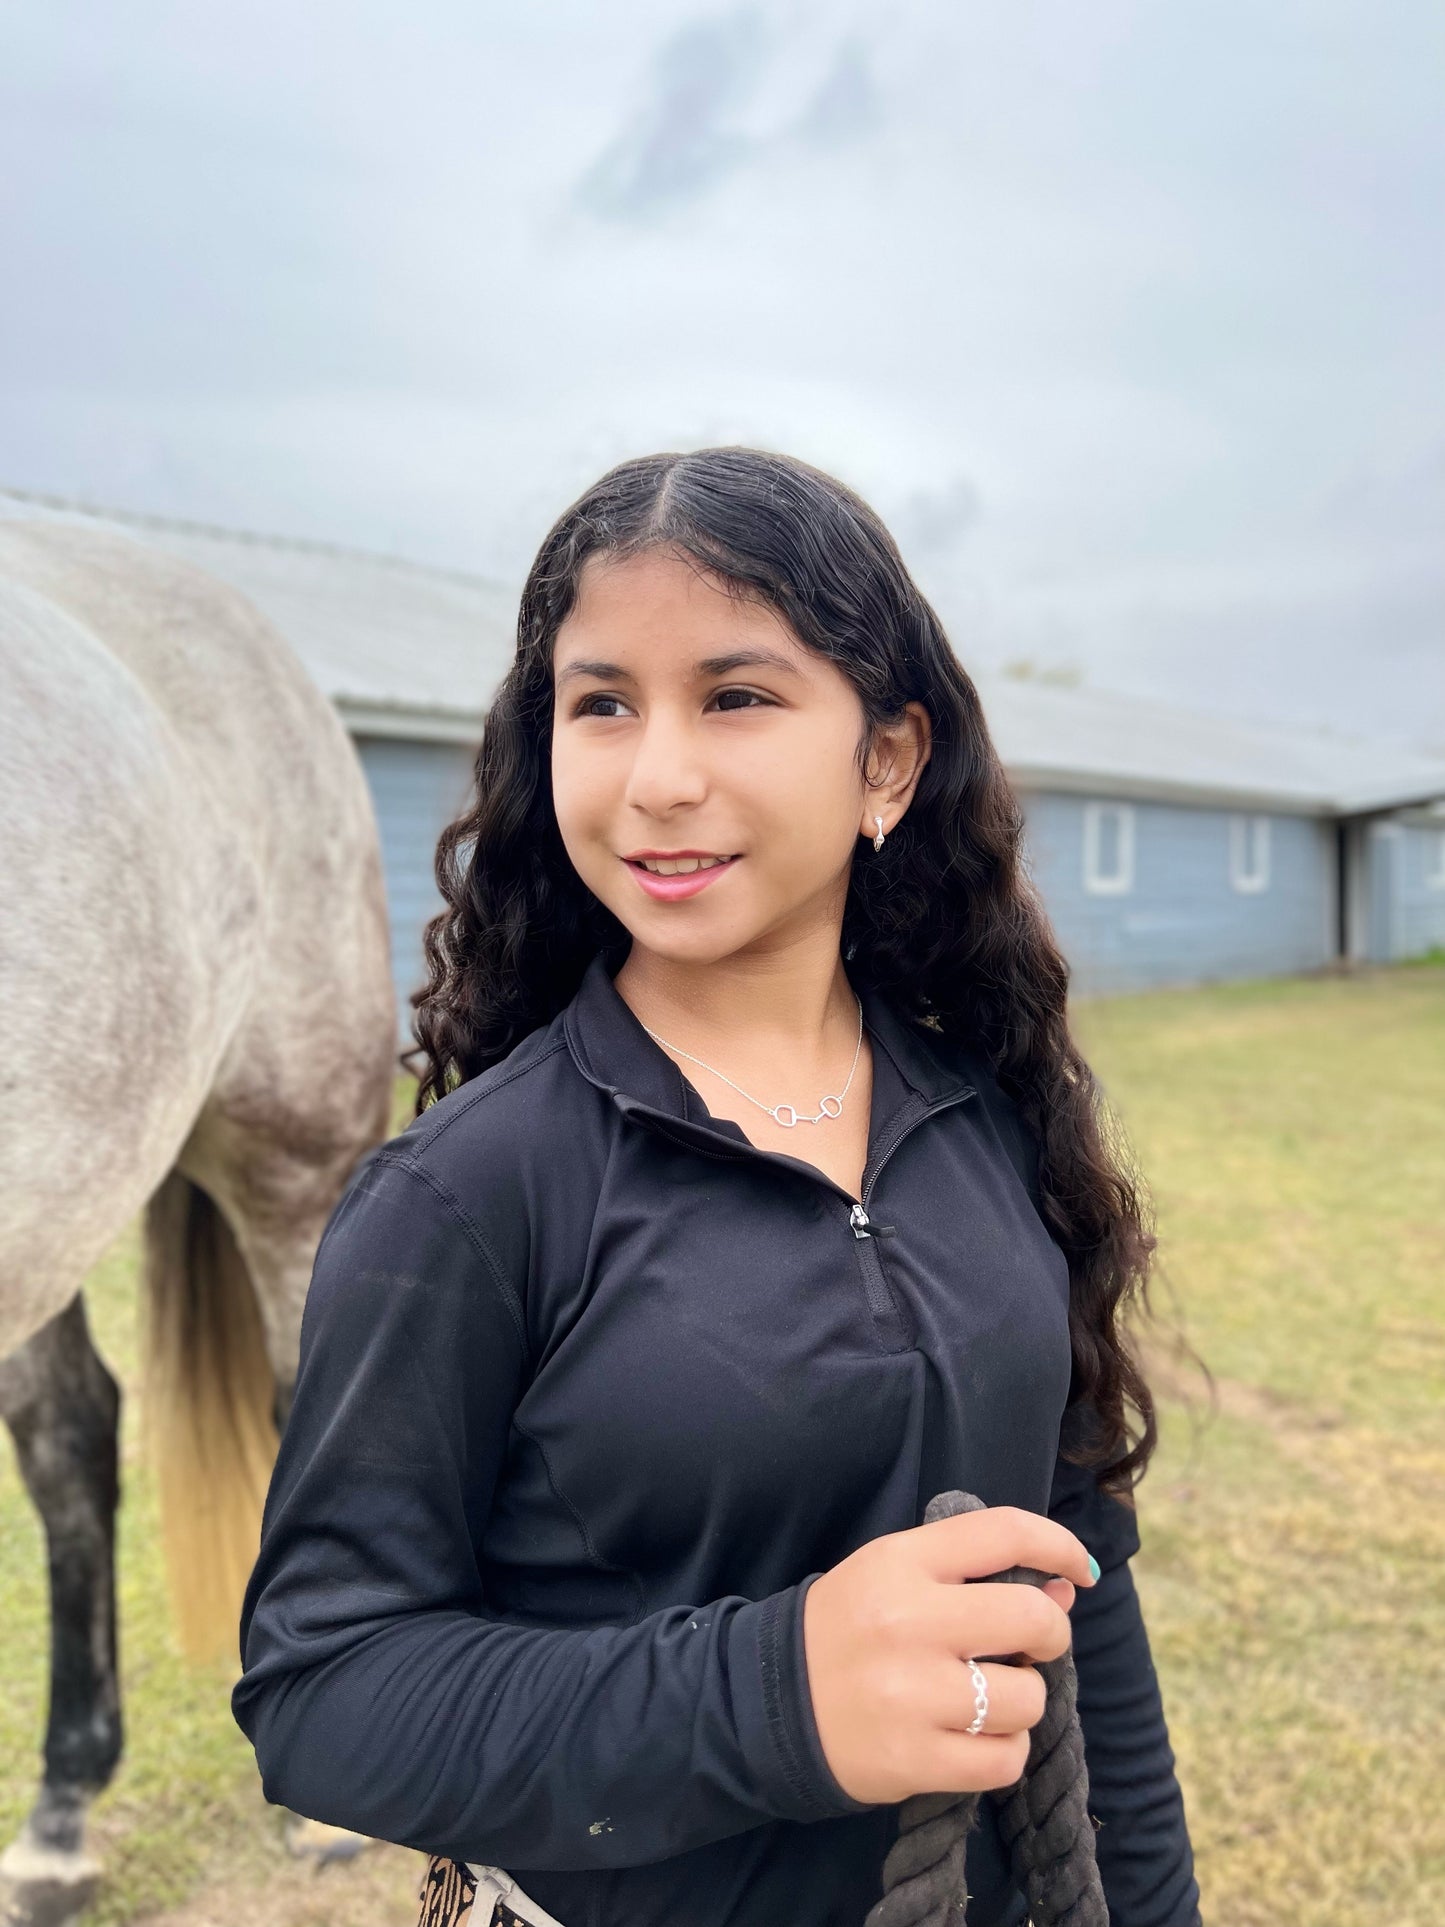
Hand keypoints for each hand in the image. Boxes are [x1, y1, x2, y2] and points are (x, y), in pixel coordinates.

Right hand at [801, 1505, 1096, 1804]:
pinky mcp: (912, 1758)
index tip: (1079, 1569)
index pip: (1003, 1532)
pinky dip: (1005, 1752)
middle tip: (1030, 1647)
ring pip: (1027, 1698)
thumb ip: (973, 1573)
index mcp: (902, 1562)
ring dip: (1023, 1701)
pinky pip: (1004, 1759)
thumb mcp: (895, 1575)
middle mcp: (908, 1621)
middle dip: (1050, 1634)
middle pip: (1032, 1618)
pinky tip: (977, 1739)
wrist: (773, 1703)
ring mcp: (911, 1694)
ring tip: (989, 1700)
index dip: (1058, 1545)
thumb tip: (1063, 1588)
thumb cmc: (848, 1629)